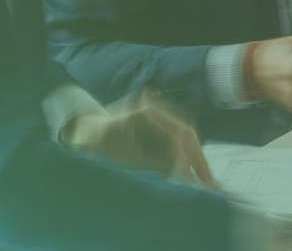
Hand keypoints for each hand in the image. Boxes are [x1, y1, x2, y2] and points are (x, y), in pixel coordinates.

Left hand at [61, 91, 213, 185]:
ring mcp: (158, 113)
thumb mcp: (122, 159)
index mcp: (146, 112)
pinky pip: (178, 139)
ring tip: (205, 182)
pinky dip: (186, 156)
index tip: (191, 181)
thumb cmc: (96, 146)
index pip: (177, 135)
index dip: (187, 160)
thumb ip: (152, 165)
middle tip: (209, 184)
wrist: (82, 132)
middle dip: (199, 160)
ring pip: (186, 136)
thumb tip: (181, 177)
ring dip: (195, 158)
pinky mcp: (158, 123)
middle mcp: (156, 107)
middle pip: (187, 133)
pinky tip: (192, 173)